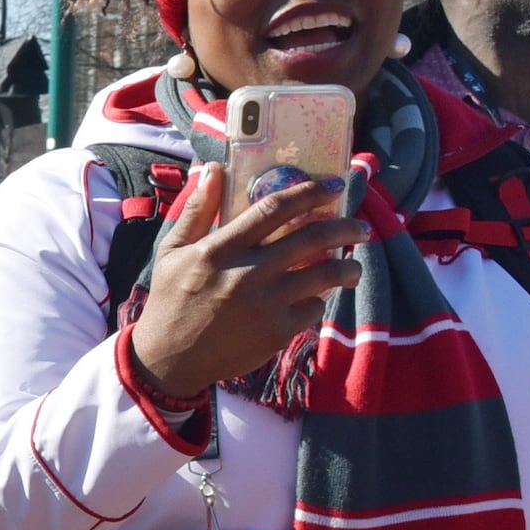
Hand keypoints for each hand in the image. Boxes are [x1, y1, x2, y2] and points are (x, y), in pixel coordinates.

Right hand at [126, 160, 367, 400]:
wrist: (170, 360)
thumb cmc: (171, 300)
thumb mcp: (171, 251)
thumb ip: (197, 210)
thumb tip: (214, 169)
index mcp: (220, 249)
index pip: (274, 209)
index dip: (310, 192)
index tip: (333, 185)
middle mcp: (247, 273)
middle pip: (312, 238)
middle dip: (345, 227)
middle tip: (359, 226)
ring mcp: (266, 304)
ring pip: (326, 274)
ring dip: (348, 267)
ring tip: (352, 266)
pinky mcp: (277, 332)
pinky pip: (314, 308)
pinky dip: (318, 301)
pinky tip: (313, 299)